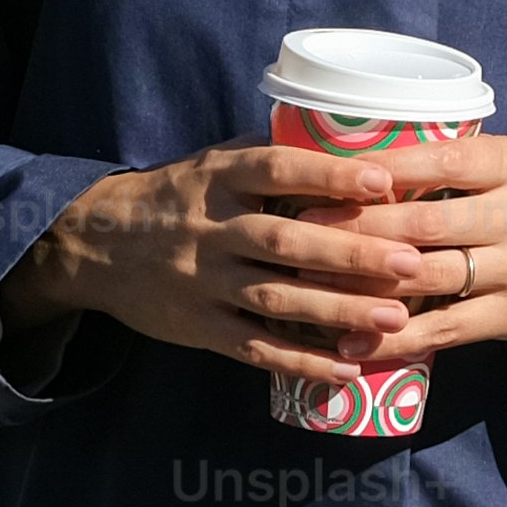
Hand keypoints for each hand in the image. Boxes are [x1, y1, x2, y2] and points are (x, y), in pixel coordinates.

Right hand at [0, 145, 430, 388]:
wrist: (95, 245)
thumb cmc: (176, 197)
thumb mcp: (211, 163)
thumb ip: (268, 157)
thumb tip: (346, 140)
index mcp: (218, 178)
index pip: (277, 170)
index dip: (330, 174)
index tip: (384, 180)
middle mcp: (212, 229)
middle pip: (286, 241)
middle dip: (352, 254)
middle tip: (411, 263)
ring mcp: (205, 281)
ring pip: (278, 298)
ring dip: (339, 310)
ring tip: (395, 318)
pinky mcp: (200, 326)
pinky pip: (255, 346)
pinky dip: (301, 359)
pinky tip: (346, 366)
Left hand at [325, 133, 506, 357]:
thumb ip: (459, 165)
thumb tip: (368, 163)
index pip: (433, 163)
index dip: (373, 174)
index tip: (318, 178)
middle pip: (421, 222)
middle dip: (353, 230)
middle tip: (294, 232)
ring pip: (426, 277)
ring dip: (362, 285)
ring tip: (308, 285)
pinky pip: (445, 329)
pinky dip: (395, 338)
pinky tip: (353, 341)